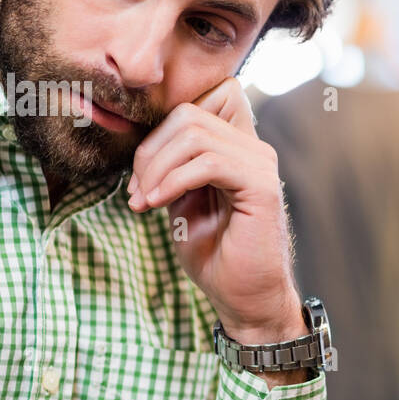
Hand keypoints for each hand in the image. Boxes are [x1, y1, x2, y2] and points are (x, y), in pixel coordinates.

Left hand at [126, 77, 307, 348]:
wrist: (243, 299)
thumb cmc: (216, 255)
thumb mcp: (183, 200)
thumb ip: (174, 166)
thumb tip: (143, 141)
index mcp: (237, 147)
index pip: (200, 100)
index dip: (162, 128)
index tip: (143, 174)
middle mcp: (254, 148)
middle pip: (188, 113)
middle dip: (149, 151)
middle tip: (136, 193)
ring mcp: (261, 164)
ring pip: (194, 133)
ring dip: (156, 169)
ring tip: (144, 202)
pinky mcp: (262, 186)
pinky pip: (208, 162)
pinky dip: (172, 181)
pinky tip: (157, 206)